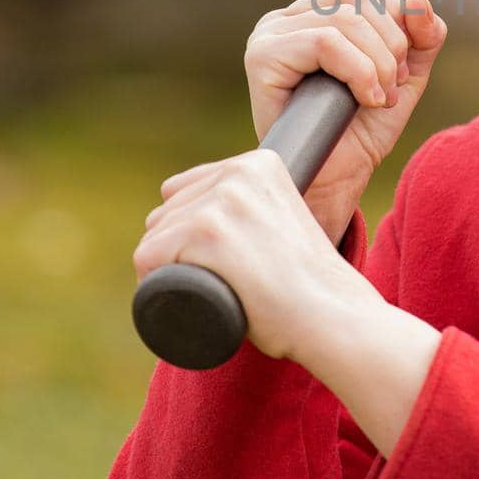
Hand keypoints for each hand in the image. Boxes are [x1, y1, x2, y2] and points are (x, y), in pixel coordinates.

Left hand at [133, 148, 378, 360]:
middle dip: (174, 251)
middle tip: (213, 284)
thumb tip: (224, 225)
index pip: (183, 191)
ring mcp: (222, 200)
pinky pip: (148, 256)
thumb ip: (257, 208)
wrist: (331, 315)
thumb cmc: (307, 285)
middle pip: (166, 213)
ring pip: (155, 237)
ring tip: (205, 292)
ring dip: (166, 270)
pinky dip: (151, 282)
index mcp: (258, 163)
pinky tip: (179, 295)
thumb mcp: (283, 221)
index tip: (213, 261)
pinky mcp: (207, 232)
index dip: (186, 231)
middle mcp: (239, 172)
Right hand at [245, 0, 448, 244]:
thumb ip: (421, 35)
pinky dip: (358, 70)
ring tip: (380, 96)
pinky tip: (366, 99)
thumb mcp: (405, 74)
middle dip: (392, 39)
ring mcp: (271, 34)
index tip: (403, 50)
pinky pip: (325, 42)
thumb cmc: (363, 128)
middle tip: (394, 82)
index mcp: (316, 11)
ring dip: (379, 61)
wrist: (338, 180)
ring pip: (345, 18)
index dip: (392, 4)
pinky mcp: (263, 58)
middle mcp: (289, 16)